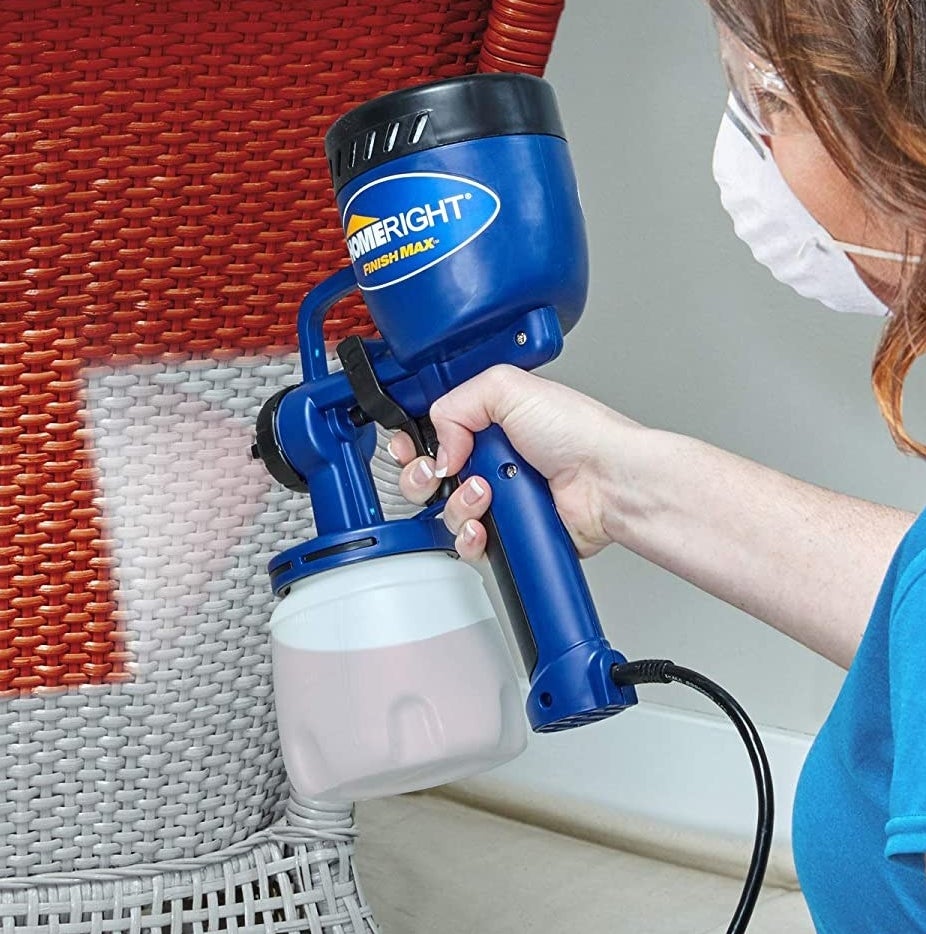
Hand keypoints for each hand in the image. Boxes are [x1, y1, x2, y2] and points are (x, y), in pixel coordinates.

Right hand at [390, 365, 640, 560]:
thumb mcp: (509, 388)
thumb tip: (438, 444)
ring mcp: (498, 500)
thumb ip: (456, 403)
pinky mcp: (508, 532)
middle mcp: (490, 461)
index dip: (413, 444)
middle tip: (441, 472)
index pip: (431, 434)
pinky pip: (468, 543)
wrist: (608, 480)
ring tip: (486, 492)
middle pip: (428, 478)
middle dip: (425, 477)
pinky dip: (471, 536)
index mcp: (487, 423)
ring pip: (445, 513)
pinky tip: (486, 524)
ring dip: (458, 504)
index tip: (410, 449)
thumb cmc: (579, 432)